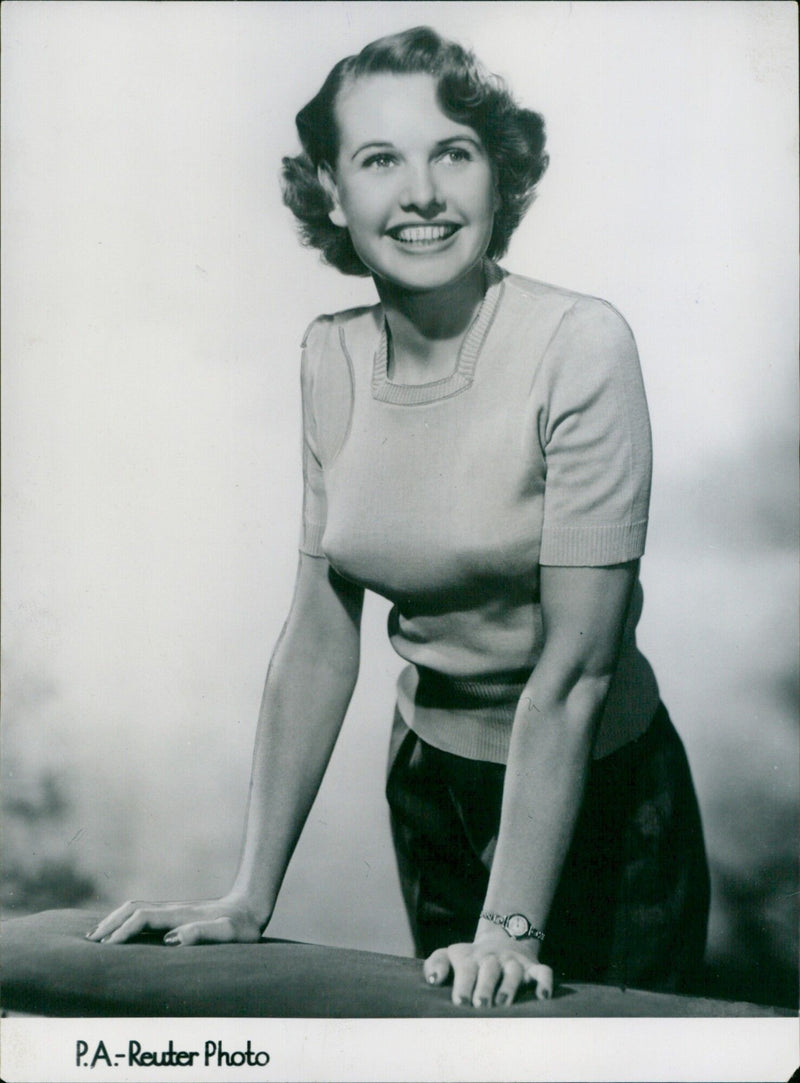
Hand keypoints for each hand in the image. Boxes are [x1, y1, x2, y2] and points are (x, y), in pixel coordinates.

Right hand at [85, 895, 265, 945]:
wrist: (251, 908)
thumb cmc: (242, 927)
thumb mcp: (228, 933)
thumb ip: (204, 934)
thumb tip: (173, 938)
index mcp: (180, 915)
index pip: (142, 919)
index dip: (122, 932)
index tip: (105, 949)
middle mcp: (173, 909)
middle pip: (132, 909)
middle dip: (109, 923)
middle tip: (88, 943)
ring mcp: (173, 910)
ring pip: (136, 909)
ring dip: (114, 920)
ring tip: (96, 937)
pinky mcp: (176, 914)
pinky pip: (143, 914)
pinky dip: (125, 920)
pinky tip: (121, 932)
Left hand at [424, 929, 552, 1007]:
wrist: (502, 940)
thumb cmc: (470, 960)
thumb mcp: (450, 956)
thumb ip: (436, 964)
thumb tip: (433, 980)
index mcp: (470, 958)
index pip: (466, 968)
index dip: (463, 984)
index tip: (460, 1002)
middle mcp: (492, 959)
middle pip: (489, 969)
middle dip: (485, 987)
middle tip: (481, 1005)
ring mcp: (513, 962)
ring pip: (513, 971)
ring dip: (509, 986)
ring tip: (504, 1004)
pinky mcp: (532, 967)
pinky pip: (542, 971)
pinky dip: (545, 982)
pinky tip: (543, 996)